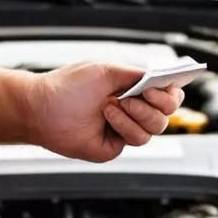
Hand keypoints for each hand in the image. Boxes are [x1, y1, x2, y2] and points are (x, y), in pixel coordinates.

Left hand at [26, 62, 183, 162]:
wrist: (44, 106)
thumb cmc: (72, 85)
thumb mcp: (107, 71)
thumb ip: (137, 75)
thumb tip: (161, 80)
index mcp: (133, 89)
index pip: (168, 95)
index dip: (173, 93)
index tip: (168, 85)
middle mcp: (132, 110)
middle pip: (166, 114)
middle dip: (157, 104)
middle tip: (141, 93)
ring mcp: (125, 129)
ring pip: (154, 128)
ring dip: (137, 114)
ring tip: (113, 104)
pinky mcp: (115, 146)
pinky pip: (136, 139)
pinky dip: (124, 125)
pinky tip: (106, 115)